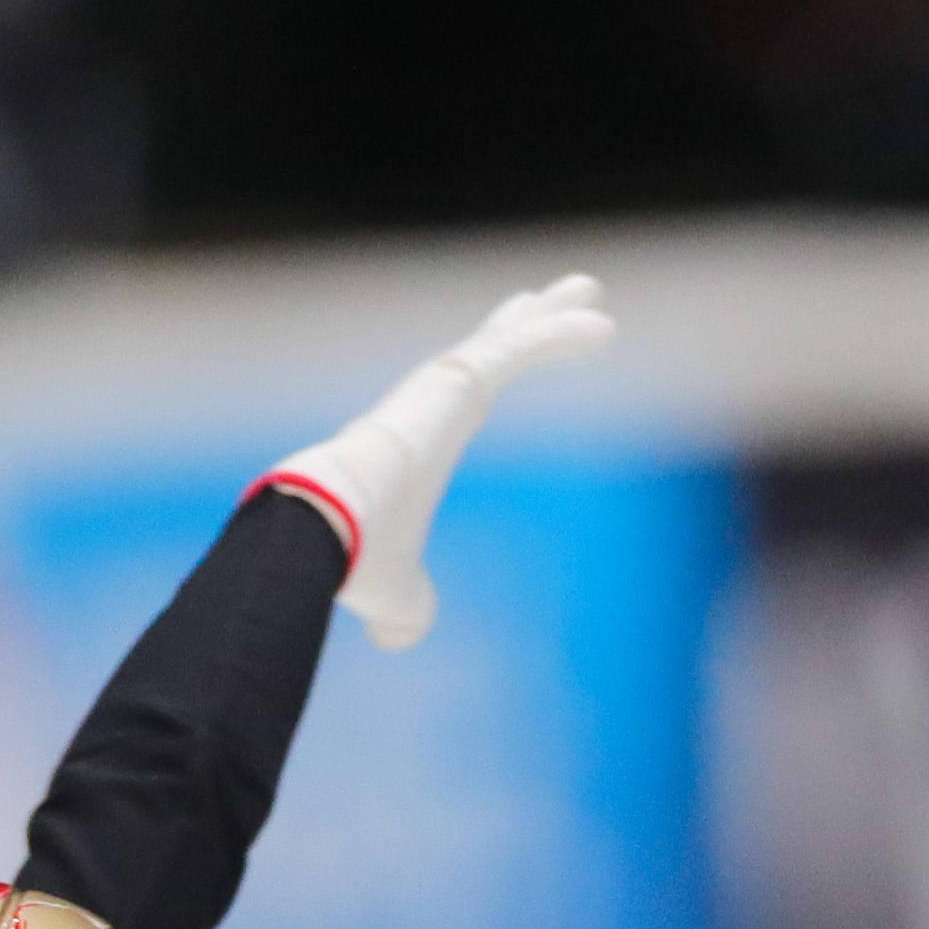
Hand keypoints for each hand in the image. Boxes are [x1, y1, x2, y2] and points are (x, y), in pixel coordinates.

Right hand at [266, 276, 618, 651]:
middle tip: (561, 294)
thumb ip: (407, 607)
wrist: (323, 530)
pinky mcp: (456, 383)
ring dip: (551, 316)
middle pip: (489, 348)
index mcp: (419, 443)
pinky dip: (561, 336)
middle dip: (526, 319)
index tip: (509, 340)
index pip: (463, 391)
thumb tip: (400, 637)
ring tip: (590, 291)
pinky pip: (521, 349)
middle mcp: (430, 407)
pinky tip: (604, 327)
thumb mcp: (394, 594)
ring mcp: (440, 390)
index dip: (489, 363)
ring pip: (507, 339)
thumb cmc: (352, 560)